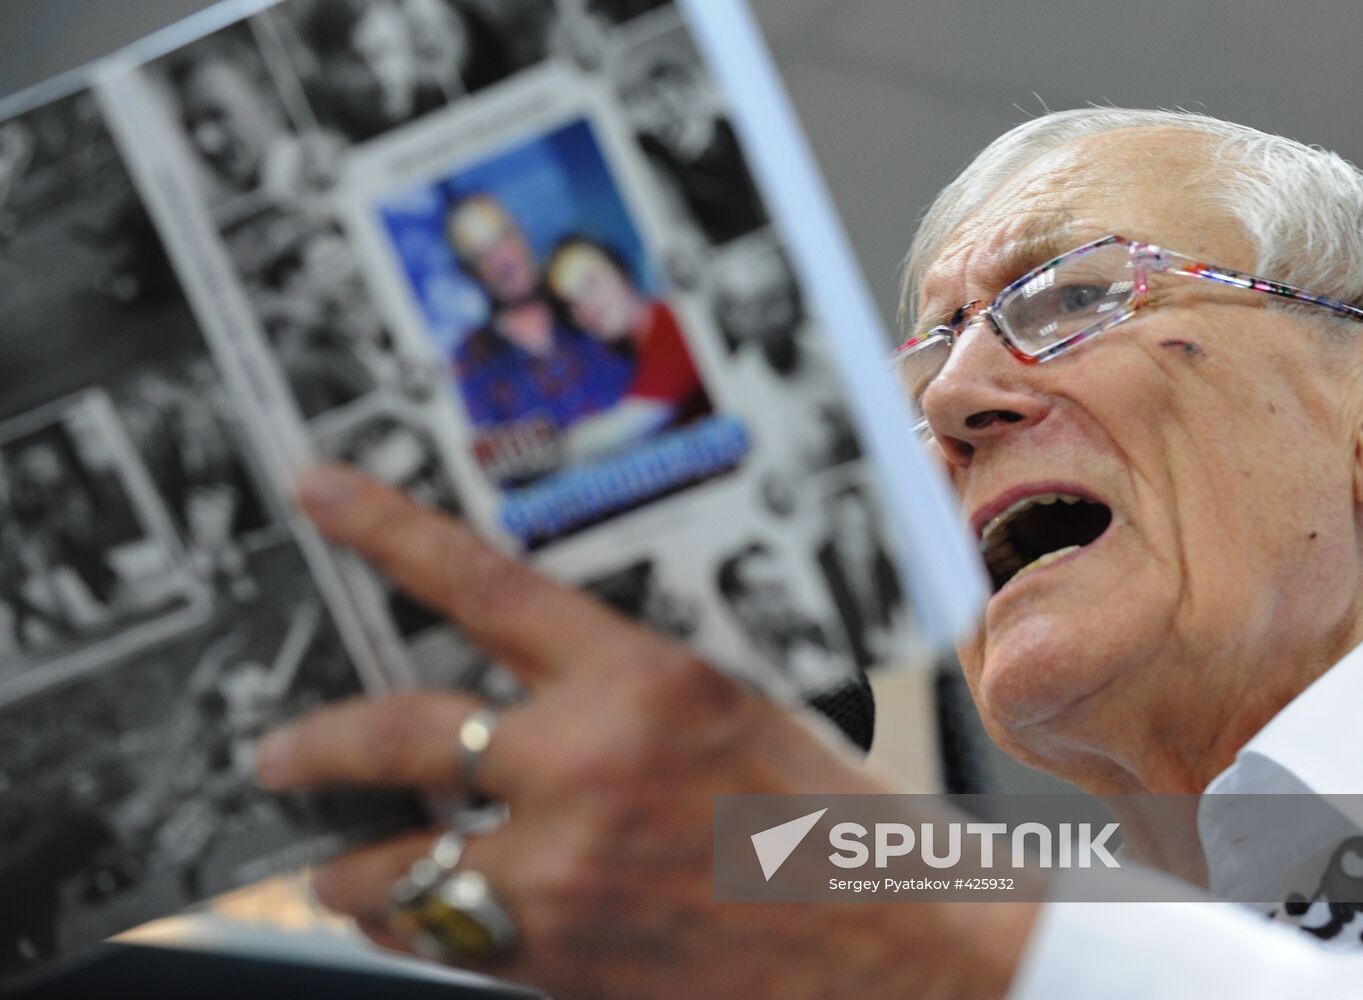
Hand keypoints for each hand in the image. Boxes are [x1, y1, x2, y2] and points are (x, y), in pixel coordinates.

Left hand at [256, 465, 1034, 998]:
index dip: (389, 532)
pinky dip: (410, 921)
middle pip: (398, 736)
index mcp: (645, 681)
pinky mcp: (559, 963)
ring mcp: (565, 874)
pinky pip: (440, 940)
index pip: (485, 584)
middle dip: (314, 744)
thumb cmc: (826, 820)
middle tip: (272, 749)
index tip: (323, 497)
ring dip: (352, 863)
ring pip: (394, 867)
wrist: (891, 948)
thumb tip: (534, 656)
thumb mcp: (735, 708)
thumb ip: (628, 681)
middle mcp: (589, 768)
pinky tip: (414, 910)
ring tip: (333, 858)